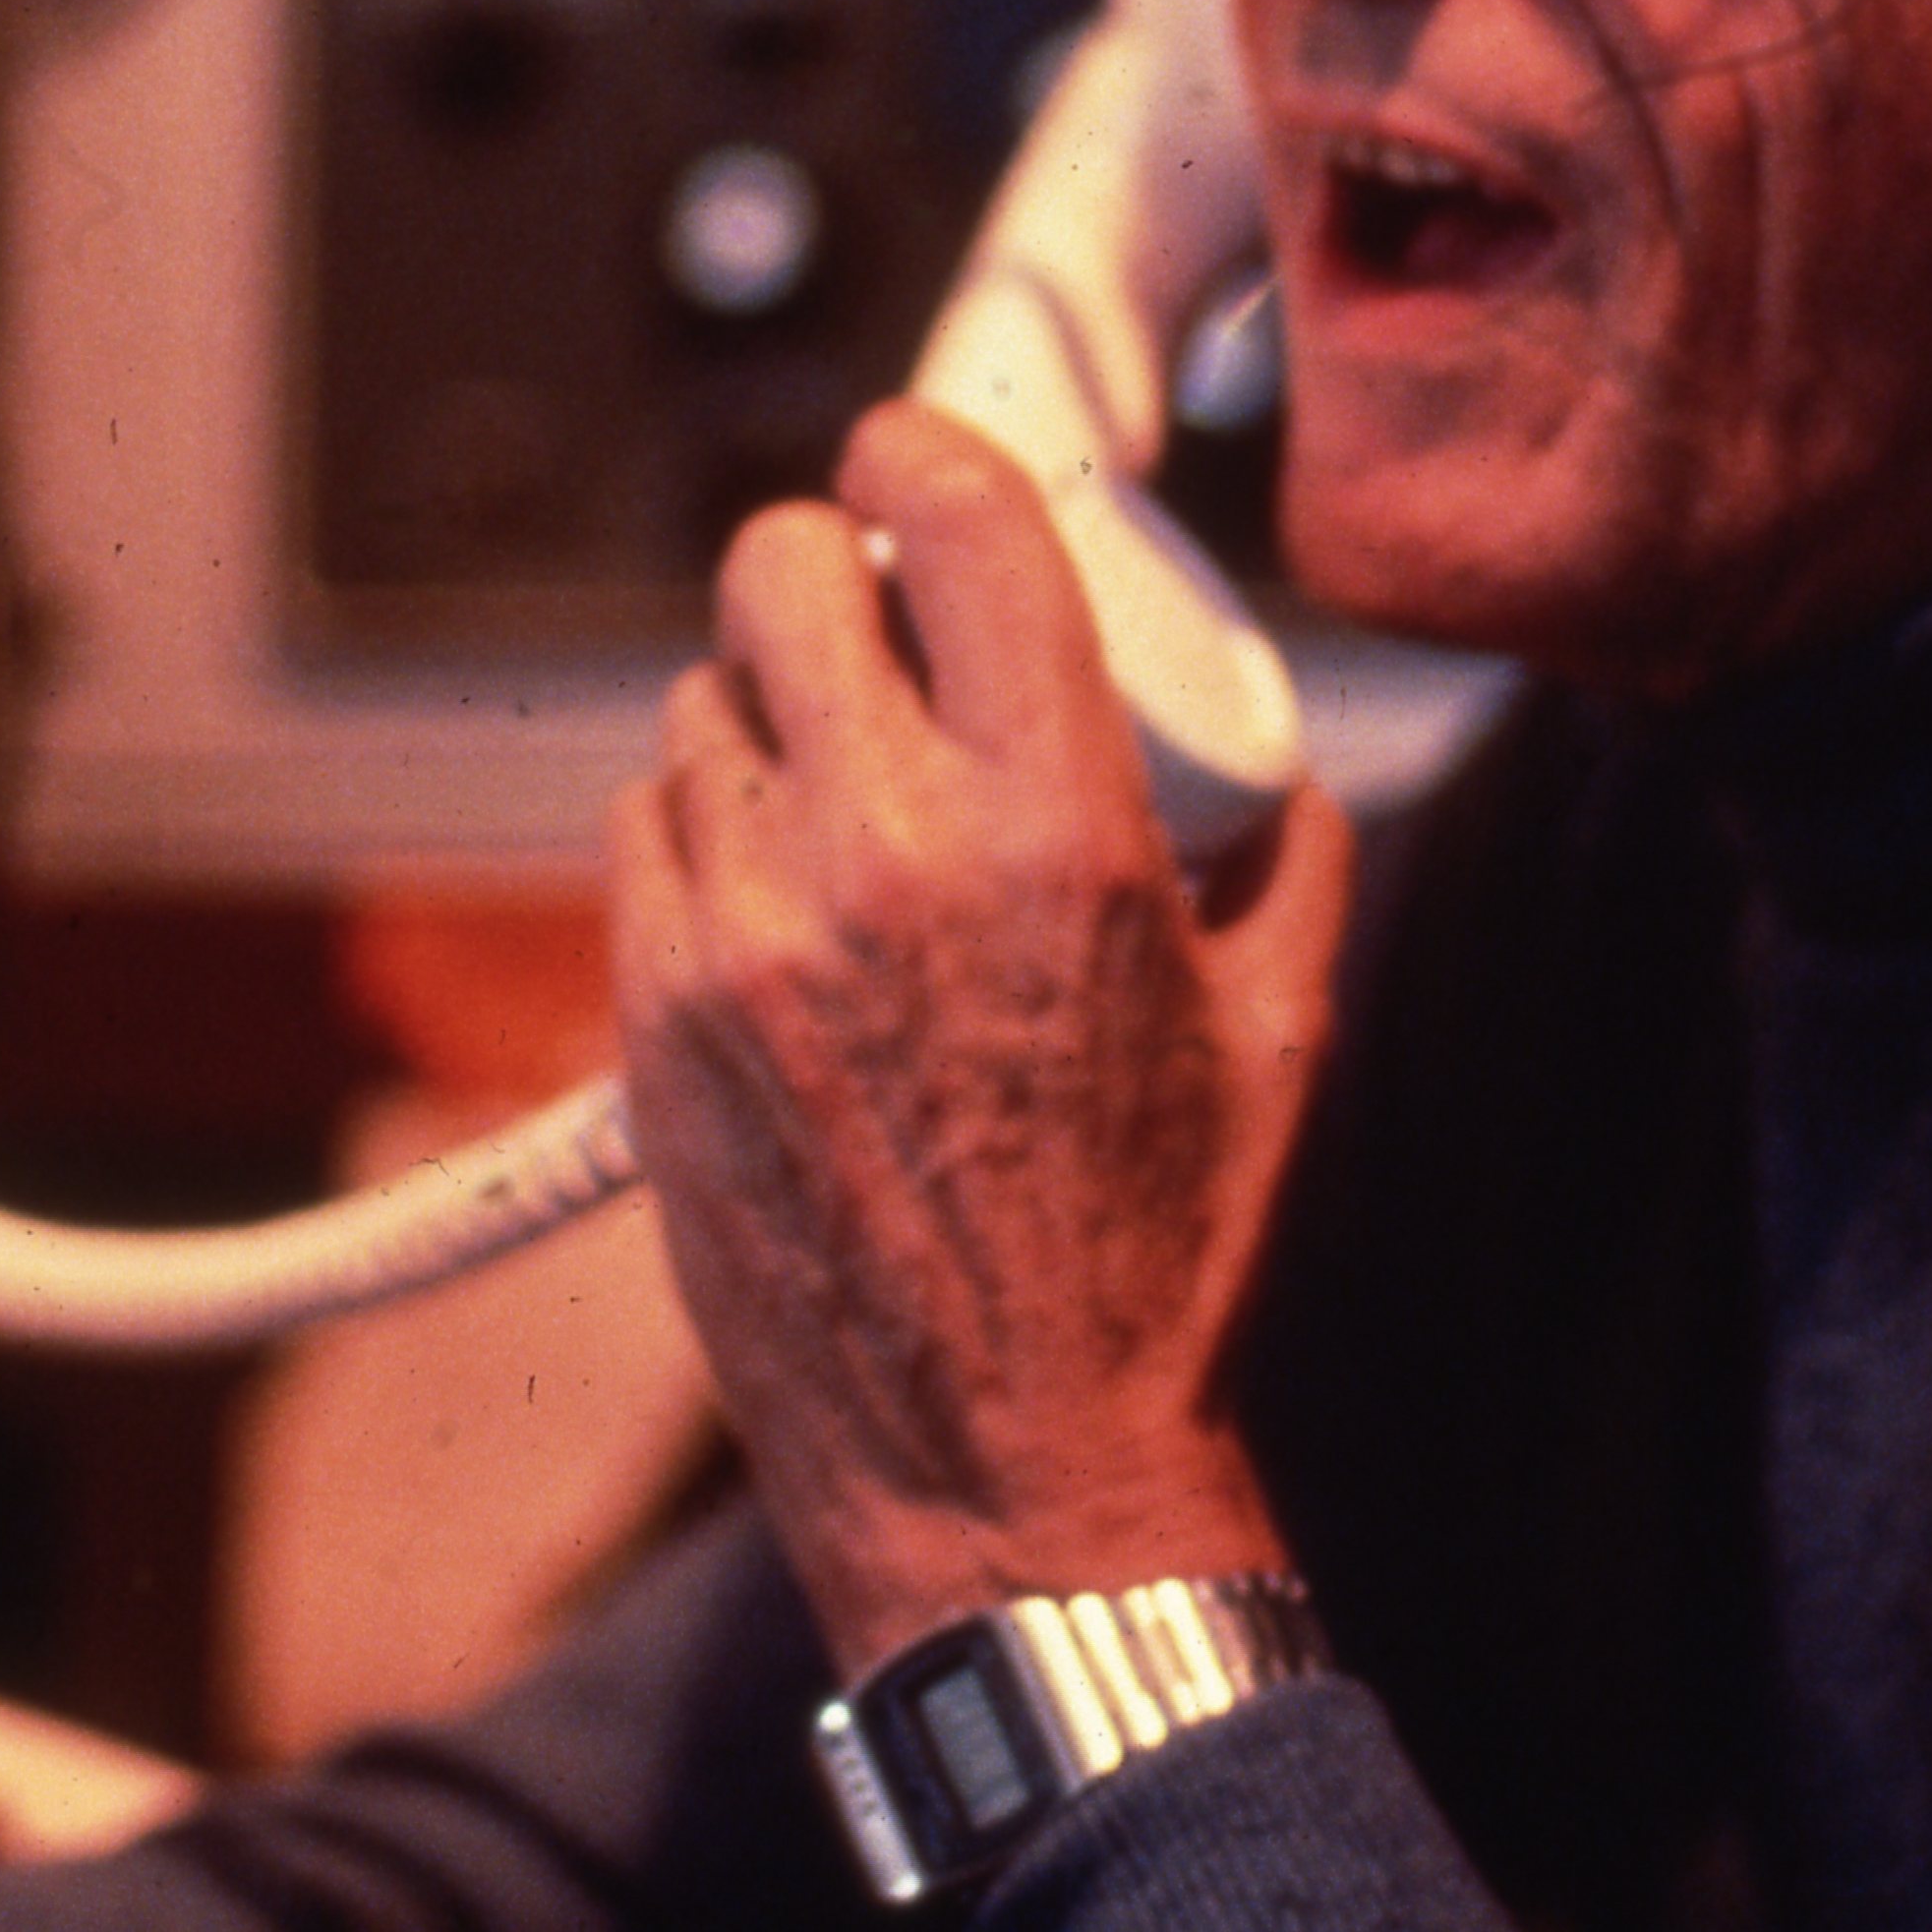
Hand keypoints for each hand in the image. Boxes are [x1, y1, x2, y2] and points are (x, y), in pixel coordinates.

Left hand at [610, 399, 1356, 1678]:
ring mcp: (750, 939)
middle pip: (777, 569)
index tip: (909, 452)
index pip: (954, 520)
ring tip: (836, 797)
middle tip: (867, 618)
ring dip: (762, 717)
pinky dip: (704, 833)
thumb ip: (1283, 848)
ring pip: (698, 704)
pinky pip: (645, 831)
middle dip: (823, 569)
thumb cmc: (1162, 1267)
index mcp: (1062, 829)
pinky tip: (775, 899)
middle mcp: (888, 857)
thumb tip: (1252, 739)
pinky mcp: (657, 1023)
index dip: (918, 447)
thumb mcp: (1286, 1034)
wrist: (1015, 1484)